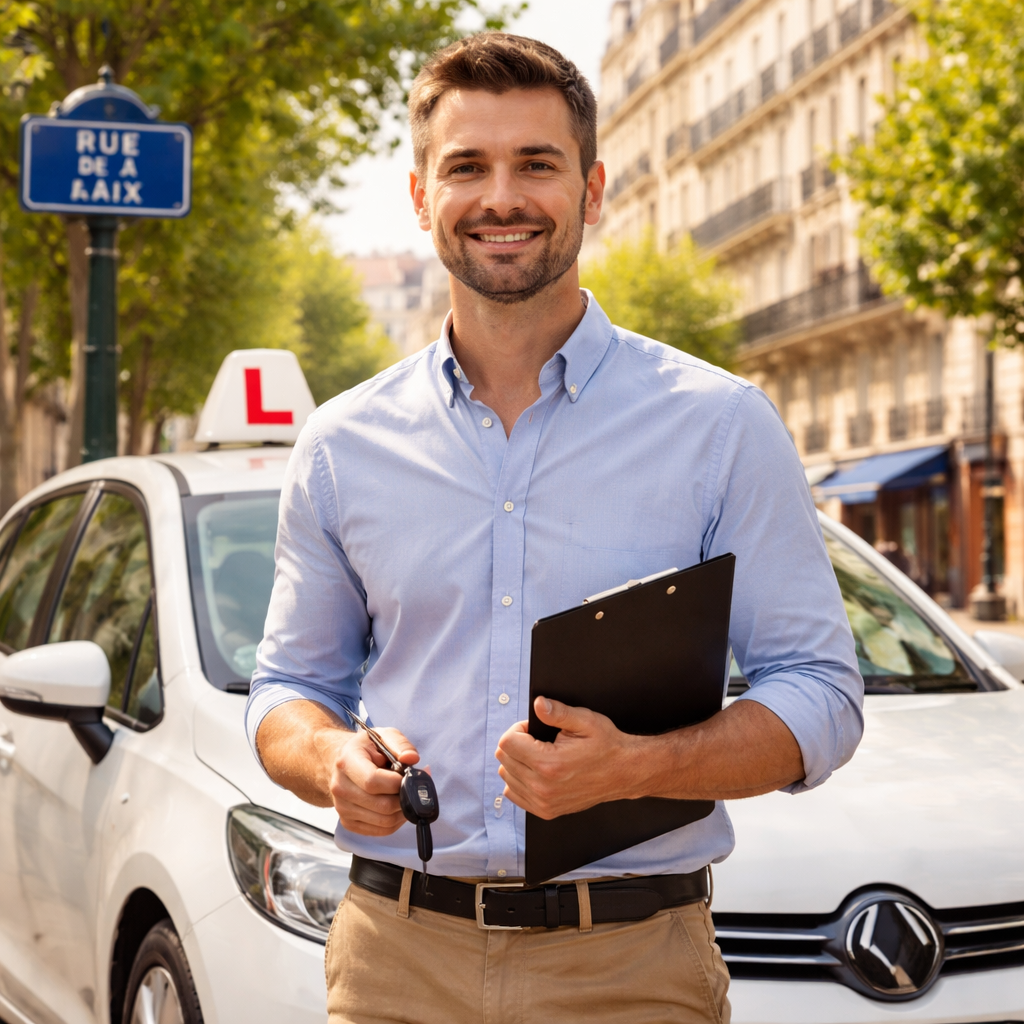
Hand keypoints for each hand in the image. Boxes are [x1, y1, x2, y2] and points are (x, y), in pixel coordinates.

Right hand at [327, 726, 419, 835]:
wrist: (342, 763)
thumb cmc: (366, 749)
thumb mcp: (383, 735)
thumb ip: (400, 744)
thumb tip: (412, 758)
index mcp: (347, 762)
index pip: (372, 781)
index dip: (396, 783)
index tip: (406, 776)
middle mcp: (340, 787)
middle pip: (381, 805)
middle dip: (404, 798)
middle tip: (410, 787)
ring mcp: (342, 808)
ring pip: (384, 821)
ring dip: (402, 811)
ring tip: (404, 795)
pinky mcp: (348, 823)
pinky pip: (380, 830)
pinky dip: (395, 821)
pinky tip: (396, 806)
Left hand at [495, 697, 645, 818]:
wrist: (624, 772)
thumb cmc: (606, 746)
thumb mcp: (585, 721)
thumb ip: (558, 712)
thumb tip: (538, 704)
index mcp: (549, 764)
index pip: (507, 742)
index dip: (518, 729)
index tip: (533, 728)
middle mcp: (542, 787)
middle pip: (504, 758)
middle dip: (516, 743)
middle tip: (538, 740)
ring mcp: (543, 802)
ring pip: (506, 776)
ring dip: (517, 762)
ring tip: (539, 755)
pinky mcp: (546, 811)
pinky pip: (514, 793)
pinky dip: (519, 780)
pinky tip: (536, 771)